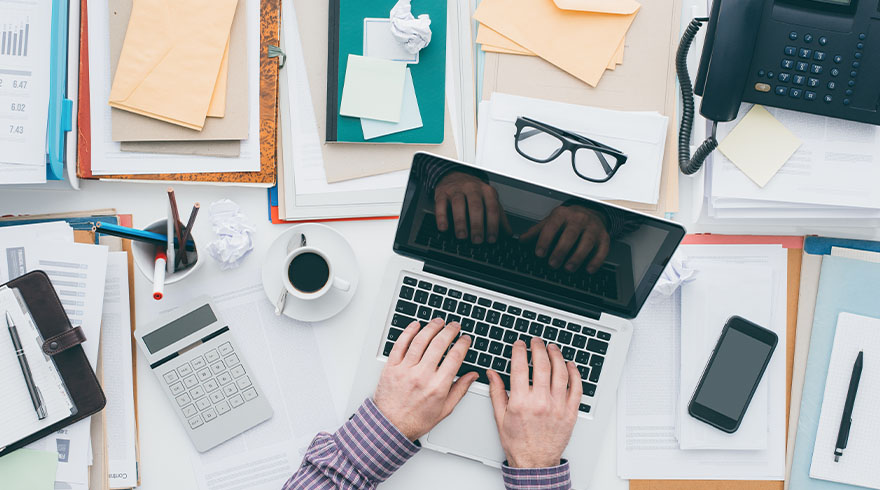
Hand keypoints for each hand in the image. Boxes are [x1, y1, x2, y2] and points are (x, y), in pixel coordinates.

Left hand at [374, 318, 478, 440]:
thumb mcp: (444, 409)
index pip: (455, 357)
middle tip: (454, 326)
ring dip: (431, 327)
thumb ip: (460, 390)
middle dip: (450, 331)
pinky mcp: (391, 367)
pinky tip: (416, 325)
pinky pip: (400, 344)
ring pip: (420, 341)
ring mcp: (405, 370)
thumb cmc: (416, 420)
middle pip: (439, 344)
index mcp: (437, 386)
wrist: (391, 426)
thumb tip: (473, 376)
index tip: (465, 339)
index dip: (462, 344)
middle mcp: (421, 376)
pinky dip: (408, 332)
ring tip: (438, 322)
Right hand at [434, 171, 510, 244]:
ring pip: (459, 204)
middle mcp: (472, 189)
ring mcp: (456, 190)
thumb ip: (499, 216)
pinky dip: (441, 217)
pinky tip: (444, 228)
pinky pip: (441, 205)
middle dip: (477, 225)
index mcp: (487, 191)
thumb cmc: (474, 192)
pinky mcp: (442, 193)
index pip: (492, 208)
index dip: (492, 225)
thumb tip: (508, 234)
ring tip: (462, 236)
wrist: (455, 175)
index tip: (492, 239)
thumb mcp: (489, 200)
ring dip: (460, 222)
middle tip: (477, 241)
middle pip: (476, 206)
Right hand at [487, 338, 581, 468]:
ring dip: (557, 356)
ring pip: (561, 373)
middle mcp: (540, 402)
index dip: (519, 351)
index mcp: (521, 402)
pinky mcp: (570, 412)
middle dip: (538, 348)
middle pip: (542, 365)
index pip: (519, 367)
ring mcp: (558, 406)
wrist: (535, 463)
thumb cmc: (518, 443)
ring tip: (552, 348)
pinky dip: (574, 373)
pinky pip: (576, 388)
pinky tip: (569, 365)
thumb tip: (492, 374)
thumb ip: (497, 392)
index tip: (519, 344)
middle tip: (536, 341)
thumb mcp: (500, 417)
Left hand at [520, 205, 610, 273]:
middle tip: (552, 264)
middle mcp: (579, 219)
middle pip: (570, 234)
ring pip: (587, 242)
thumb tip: (522, 241)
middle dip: (561, 251)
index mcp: (563, 214)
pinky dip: (596, 261)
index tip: (539, 253)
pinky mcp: (604, 237)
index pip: (553, 226)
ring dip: (577, 257)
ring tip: (568, 268)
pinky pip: (602, 249)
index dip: (545, 240)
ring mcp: (593, 228)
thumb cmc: (568, 219)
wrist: (591, 212)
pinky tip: (588, 269)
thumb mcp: (550, 221)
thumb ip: (536, 232)